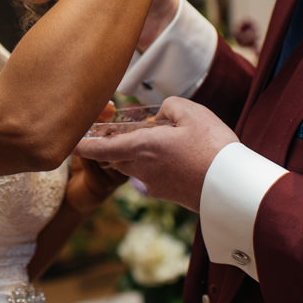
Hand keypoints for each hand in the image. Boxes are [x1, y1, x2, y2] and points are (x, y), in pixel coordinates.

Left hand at [72, 96, 236, 209]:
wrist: (232, 187)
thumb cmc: (212, 147)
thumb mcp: (191, 112)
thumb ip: (168, 107)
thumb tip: (160, 119)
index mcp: (141, 147)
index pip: (100, 148)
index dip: (82, 145)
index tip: (70, 143)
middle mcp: (141, 169)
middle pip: (116, 156)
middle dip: (113, 144)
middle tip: (117, 129)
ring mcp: (154, 185)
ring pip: (132, 167)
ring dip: (135, 154)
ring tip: (154, 139)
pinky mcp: (167, 195)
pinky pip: (151, 176)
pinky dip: (154, 165)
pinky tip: (176, 156)